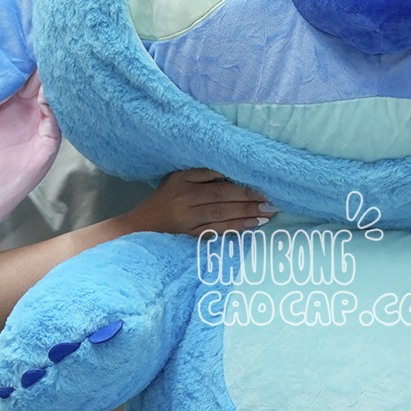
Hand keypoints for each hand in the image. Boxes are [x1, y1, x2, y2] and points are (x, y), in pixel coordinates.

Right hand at [121, 169, 273, 237]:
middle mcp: (184, 197)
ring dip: (248, 212)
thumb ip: (202, 176)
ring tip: (268, 211)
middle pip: (223, 194)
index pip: (216, 174)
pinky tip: (253, 225)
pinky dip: (236, 227)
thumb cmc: (163, 201)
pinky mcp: (188, 235)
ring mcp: (186, 218)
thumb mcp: (177, 180)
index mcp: (182, 179)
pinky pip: (217, 230)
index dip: (240, 178)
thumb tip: (238, 175)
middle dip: (250, 196)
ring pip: (222, 213)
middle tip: (273, 198)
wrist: (138, 227)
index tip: (261, 179)